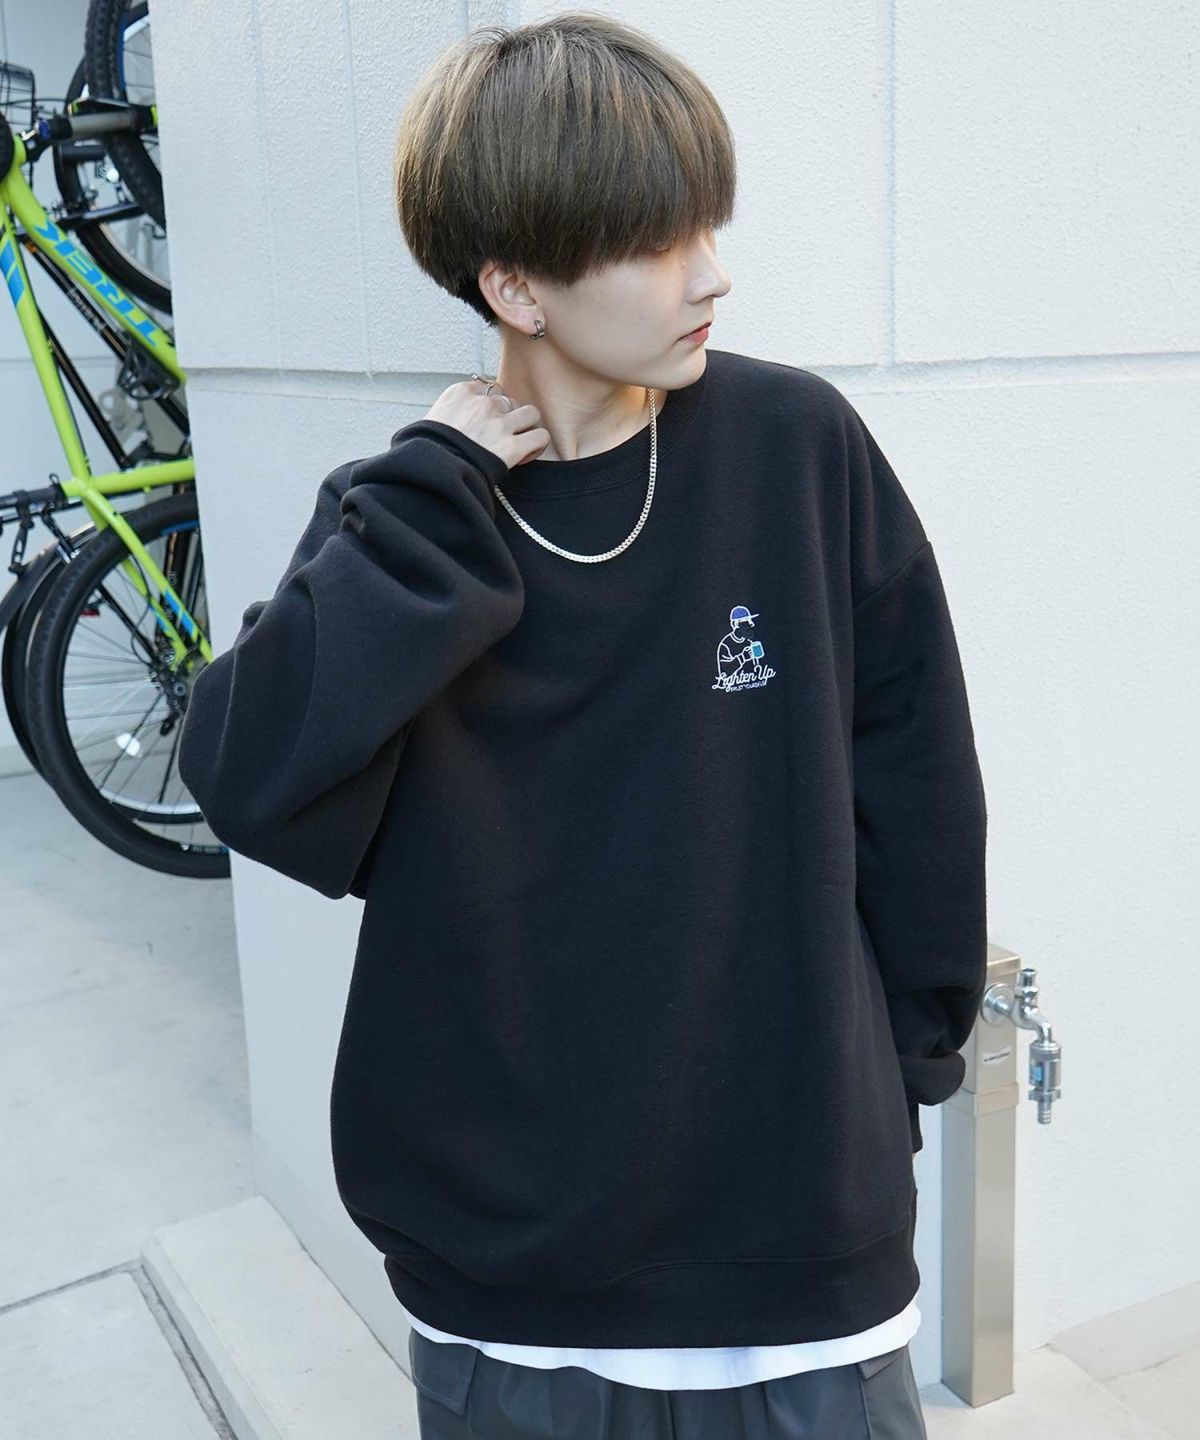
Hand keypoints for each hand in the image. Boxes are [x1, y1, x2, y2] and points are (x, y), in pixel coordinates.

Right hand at [424, 380, 550, 469]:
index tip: (484, 421)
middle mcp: (483, 403)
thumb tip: (453, 419)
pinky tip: (526, 453)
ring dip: (526, 426)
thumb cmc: (425, 453)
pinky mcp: (512, 447)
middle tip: (500, 434)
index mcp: (460, 393)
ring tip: (518, 440)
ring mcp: (499, 424)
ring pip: (531, 413)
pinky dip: (537, 445)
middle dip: (507, 415)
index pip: (486, 388)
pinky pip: (540, 437)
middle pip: (508, 399)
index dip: (489, 405)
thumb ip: (448, 412)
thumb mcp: (429, 422)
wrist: (431, 473)